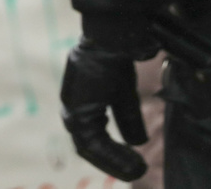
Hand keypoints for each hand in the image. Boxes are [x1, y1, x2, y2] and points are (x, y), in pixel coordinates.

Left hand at [60, 38, 148, 181]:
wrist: (109, 39)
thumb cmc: (115, 60)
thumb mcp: (124, 94)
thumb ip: (127, 118)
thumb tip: (137, 142)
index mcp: (80, 103)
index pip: (91, 137)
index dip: (111, 153)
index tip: (133, 162)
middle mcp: (72, 108)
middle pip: (88, 146)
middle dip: (113, 161)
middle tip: (137, 170)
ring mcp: (72, 109)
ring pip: (89, 147)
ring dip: (114, 162)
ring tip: (137, 169)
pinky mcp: (77, 110)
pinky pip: (91, 143)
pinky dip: (112, 155)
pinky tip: (133, 159)